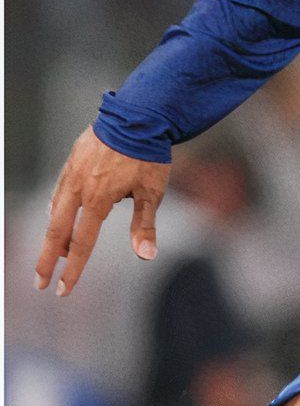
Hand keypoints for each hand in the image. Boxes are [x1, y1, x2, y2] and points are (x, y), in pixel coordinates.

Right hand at [33, 128, 168, 295]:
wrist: (137, 116)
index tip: (64, 290)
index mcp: (98, 200)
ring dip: (55, 236)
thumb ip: (145, 225)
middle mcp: (78, 189)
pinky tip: (60, 219)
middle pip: (56, 232)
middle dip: (47, 260)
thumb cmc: (148, 155)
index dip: (74, 270)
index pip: (82, 244)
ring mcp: (71, 175)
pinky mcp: (70, 163)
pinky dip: (58, 211)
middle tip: (40, 283)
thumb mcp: (153, 192)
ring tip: (58, 255)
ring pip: (55, 212)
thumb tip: (145, 257)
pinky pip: (59, 193)